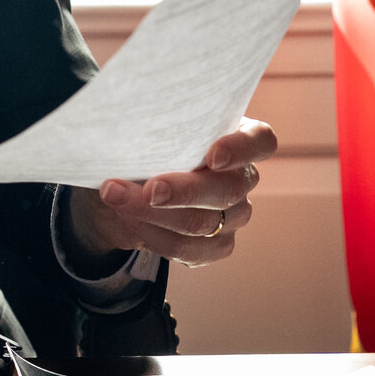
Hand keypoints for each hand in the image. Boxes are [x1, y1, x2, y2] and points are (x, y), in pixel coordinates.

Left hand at [66, 118, 275, 268]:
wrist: (129, 182)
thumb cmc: (146, 142)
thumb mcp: (148, 128)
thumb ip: (151, 126)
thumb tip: (126, 126)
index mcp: (237, 138)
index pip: (259, 141)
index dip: (242, 148)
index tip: (213, 156)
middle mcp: (242, 178)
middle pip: (227, 190)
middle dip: (184, 191)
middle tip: (150, 189)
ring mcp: (234, 215)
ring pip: (204, 223)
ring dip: (153, 213)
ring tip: (115, 196)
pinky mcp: (216, 245)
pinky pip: (190, 249)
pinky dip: (153, 235)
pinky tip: (128, 219)